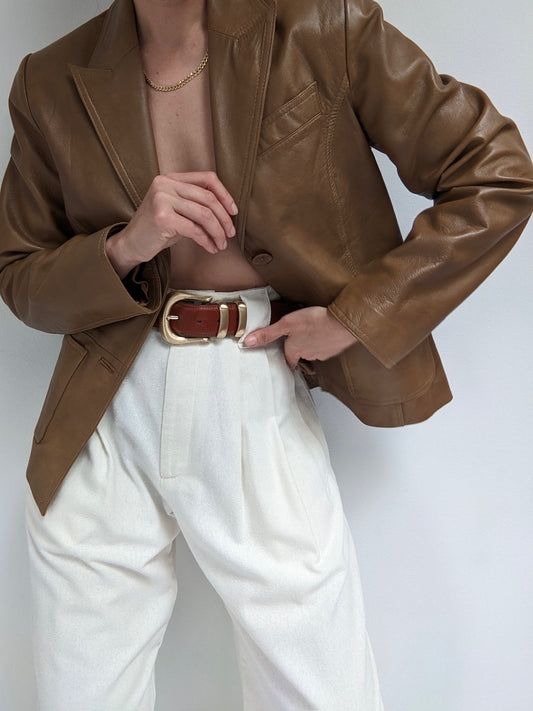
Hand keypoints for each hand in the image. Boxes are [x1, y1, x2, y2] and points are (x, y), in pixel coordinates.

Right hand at [105, 171, 237, 277]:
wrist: (131, 244)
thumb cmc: (156, 229)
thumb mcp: (176, 210)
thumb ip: (195, 204)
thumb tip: (227, 211)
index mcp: (170, 178)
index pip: (207, 178)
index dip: (225, 194)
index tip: (233, 211)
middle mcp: (165, 184)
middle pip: (208, 198)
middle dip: (224, 218)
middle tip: (231, 233)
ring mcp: (162, 199)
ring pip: (204, 215)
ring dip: (218, 232)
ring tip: (222, 244)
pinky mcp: (162, 218)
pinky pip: (195, 230)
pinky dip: (207, 241)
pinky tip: (211, 248)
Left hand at [244, 306, 357, 369]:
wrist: (344, 322)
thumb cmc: (316, 321)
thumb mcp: (287, 324)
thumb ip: (268, 333)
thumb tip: (246, 342)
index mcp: (295, 350)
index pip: (287, 361)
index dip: (285, 360)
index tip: (283, 360)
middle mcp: (308, 354)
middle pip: (300, 354)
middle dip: (299, 348)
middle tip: (298, 339)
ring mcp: (323, 353)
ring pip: (314, 350)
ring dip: (313, 343)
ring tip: (312, 332)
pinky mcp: (335, 348)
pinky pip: (327, 346)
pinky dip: (326, 340)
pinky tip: (326, 331)